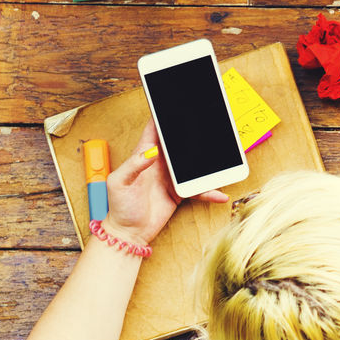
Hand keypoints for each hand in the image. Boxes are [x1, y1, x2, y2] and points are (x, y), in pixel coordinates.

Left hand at [101, 128, 220, 246]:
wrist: (129, 232)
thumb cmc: (119, 207)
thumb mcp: (120, 183)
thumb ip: (134, 165)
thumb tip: (151, 151)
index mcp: (143, 155)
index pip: (154, 130)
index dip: (162, 116)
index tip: (174, 106)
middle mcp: (159, 163)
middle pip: (178, 143)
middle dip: (192, 135)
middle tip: (208, 124)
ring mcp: (171, 177)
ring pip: (192, 163)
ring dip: (205, 162)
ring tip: (220, 158)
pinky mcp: (179, 192)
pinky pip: (198, 188)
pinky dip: (209, 190)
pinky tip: (219, 193)